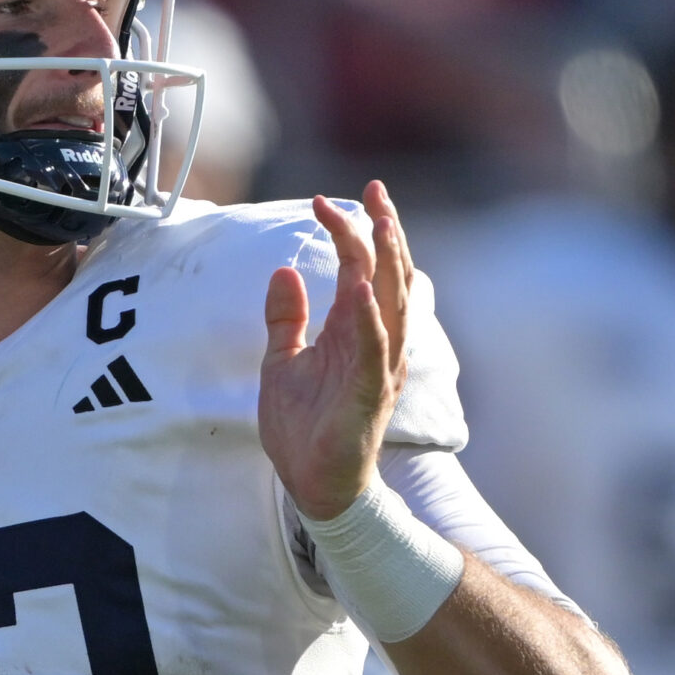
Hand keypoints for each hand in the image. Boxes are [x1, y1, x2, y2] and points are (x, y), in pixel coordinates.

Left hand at [260, 187, 412, 521]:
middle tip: (375, 190)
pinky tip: (359, 290)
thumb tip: (285, 270)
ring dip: (387, 264)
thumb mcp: (283, 361)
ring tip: (380, 223)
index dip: (349, 232)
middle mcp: (375, 343)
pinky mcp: (369, 395)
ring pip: (392, 305)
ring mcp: (377, 368)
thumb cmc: (304, 427)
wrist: (312, 484)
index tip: (325, 200)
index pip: (361, 269)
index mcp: (354, 332)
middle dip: (384, 231)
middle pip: (387, 276)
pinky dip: (369, 319)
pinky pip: (375, 351)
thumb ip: (286, 318)